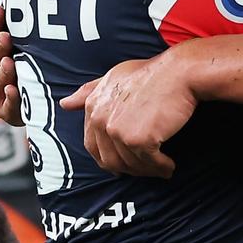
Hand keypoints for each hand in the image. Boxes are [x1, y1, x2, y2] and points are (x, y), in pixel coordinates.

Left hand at [59, 55, 196, 178]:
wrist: (177, 72)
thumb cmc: (151, 73)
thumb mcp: (114, 77)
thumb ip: (89, 92)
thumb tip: (64, 104)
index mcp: (93, 107)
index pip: (93, 146)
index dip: (110, 157)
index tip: (126, 162)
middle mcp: (100, 120)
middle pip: (110, 160)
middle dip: (130, 168)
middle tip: (147, 167)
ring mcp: (118, 131)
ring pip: (131, 165)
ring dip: (148, 170)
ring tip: (162, 167)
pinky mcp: (139, 139)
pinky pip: (150, 163)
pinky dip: (161, 168)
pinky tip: (169, 166)